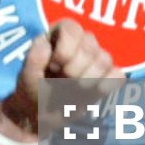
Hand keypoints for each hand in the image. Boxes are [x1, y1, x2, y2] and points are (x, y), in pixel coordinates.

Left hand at [0, 20, 119, 142]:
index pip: (72, 29)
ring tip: (73, 89)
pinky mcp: (106, 76)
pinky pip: (118, 74)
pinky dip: (107, 85)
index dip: (65, 50)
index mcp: (58, 35)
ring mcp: (94, 59)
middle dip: (74, 69)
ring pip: (105, 59)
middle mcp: (79, 42)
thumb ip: (34, 60)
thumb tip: (46, 46)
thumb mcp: (26, 76)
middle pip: (90, 45)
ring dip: (88, 79)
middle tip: (61, 81)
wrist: (41, 115)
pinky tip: (92, 92)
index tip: (53, 67)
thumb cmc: (32, 91)